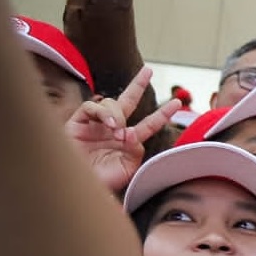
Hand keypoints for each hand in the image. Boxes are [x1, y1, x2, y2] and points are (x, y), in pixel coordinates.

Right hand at [65, 66, 179, 192]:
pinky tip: (110, 125)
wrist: (78, 185)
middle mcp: (113, 128)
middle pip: (127, 101)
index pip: (149, 123)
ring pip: (111, 103)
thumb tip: (133, 132)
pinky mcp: (78, 122)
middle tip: (148, 70)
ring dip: (118, 114)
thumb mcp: (127, 169)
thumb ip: (136, 151)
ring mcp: (96, 124)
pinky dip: (103, 113)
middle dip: (138, 84)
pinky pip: (92, 107)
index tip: (177, 103)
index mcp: (128, 140)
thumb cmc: (102, 181)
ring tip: (118, 131)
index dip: (162, 113)